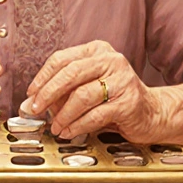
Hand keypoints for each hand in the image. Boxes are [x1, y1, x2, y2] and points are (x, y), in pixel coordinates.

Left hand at [24, 40, 161, 141]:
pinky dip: (77, 125)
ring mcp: (122, 80)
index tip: (31, 93)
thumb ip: (62, 91)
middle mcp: (111, 60)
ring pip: (82, 96)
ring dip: (63, 115)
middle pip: (70, 73)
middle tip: (35, 109)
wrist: (152, 112)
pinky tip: (69, 131)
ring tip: (55, 126)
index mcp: (97, 50)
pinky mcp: (128, 102)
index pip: (62, 58)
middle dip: (48, 94)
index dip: (43, 77)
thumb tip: (30, 102)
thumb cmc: (115, 98)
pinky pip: (95, 115)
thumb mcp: (88, 86)